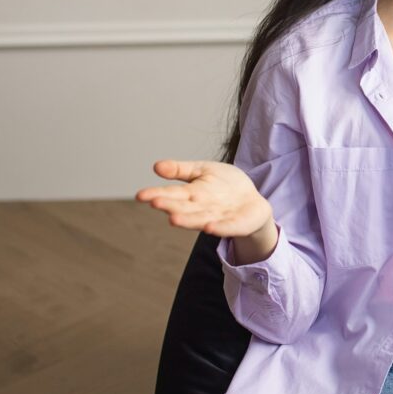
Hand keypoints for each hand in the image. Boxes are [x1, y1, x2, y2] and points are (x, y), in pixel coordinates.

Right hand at [136, 160, 274, 239]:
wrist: (251, 200)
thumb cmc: (224, 185)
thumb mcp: (203, 170)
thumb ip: (181, 170)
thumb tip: (156, 166)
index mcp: (191, 194)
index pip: (171, 194)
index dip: (156, 194)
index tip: (140, 195)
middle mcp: (200, 208)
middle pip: (182, 208)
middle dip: (170, 206)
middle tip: (155, 203)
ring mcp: (217, 217)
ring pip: (200, 219)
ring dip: (188, 220)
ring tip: (173, 219)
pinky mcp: (235, 225)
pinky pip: (226, 227)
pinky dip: (218, 227)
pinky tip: (209, 227)